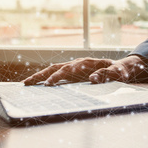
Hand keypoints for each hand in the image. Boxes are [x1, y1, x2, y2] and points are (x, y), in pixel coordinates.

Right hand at [22, 56, 145, 85]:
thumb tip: (92, 80)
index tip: (48, 85)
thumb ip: (107, 74)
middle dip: (41, 76)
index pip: (69, 69)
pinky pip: (56, 73)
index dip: (58, 76)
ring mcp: (73, 66)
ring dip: (39, 76)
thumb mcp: (118, 73)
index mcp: (87, 63)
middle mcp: (77, 63)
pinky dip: (45, 78)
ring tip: (26, 84)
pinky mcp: (72, 72)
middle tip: (28, 84)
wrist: (122, 67)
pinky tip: (36, 84)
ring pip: (53, 69)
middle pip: (56, 68)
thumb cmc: (120, 71)